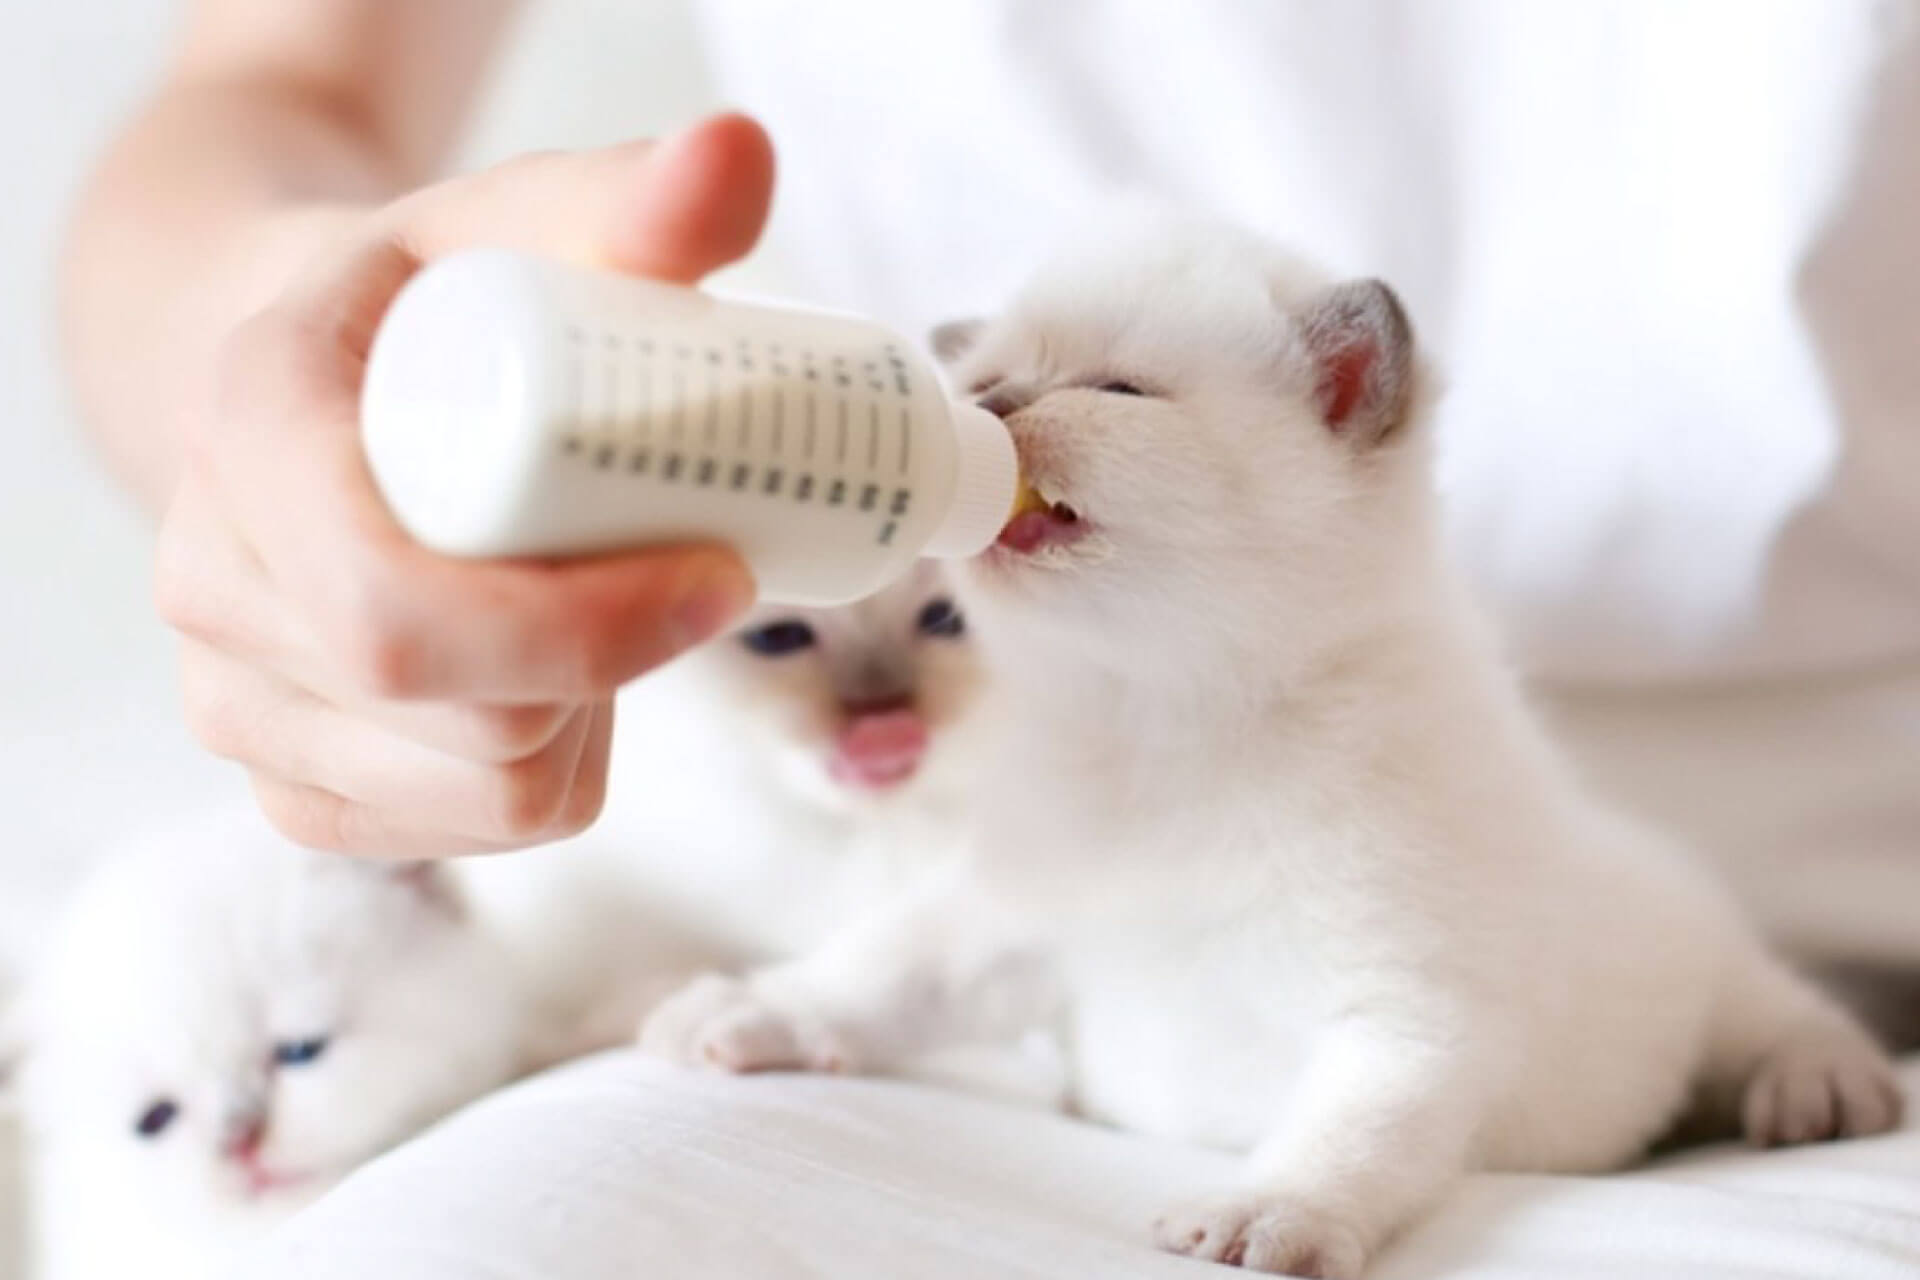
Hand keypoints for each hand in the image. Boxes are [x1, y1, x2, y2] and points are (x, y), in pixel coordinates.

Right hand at [155, 115, 775, 855]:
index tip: (720, 567)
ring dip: (592, 720)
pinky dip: (548, 772)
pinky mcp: (290, 783)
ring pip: (488, 793)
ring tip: (605, 605)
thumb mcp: (521, 225)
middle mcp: (215, 585)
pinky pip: (466, 834)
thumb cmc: (433, 302)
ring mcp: (237, 703)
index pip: (405, 612)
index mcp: (253, 434)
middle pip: (468, 722)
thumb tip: (741, 153)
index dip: (587, 625)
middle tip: (688, 572)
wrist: (313, 379)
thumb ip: (634, 197)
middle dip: (616, 667)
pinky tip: (553, 678)